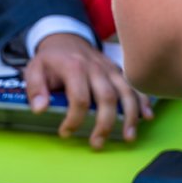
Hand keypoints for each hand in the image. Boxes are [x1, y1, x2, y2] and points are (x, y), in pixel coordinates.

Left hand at [24, 33, 153, 149]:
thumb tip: (40, 109)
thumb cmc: (51, 60)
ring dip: (129, 116)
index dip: (74, 119)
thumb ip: (35, 88)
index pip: (79, 97)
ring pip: (126, 92)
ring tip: (129, 137)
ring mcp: (110, 69)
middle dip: (104, 124)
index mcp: (73, 67)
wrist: (66, 39)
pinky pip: (134, 85)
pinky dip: (143, 101)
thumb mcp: (35, 69)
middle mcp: (95, 68)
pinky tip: (147, 117)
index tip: (66, 132)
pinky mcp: (118, 71)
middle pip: (106, 97)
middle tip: (97, 144)